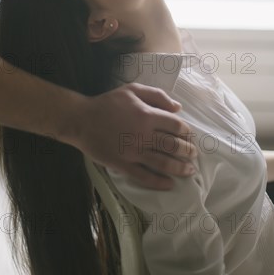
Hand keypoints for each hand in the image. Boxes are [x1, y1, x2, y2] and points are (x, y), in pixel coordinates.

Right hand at [77, 82, 197, 189]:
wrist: (81, 120)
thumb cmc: (107, 103)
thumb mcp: (132, 90)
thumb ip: (156, 95)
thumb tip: (177, 108)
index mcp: (147, 115)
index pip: (175, 125)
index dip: (186, 131)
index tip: (189, 135)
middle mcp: (143, 135)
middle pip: (173, 146)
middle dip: (187, 151)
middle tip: (193, 154)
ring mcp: (133, 152)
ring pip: (163, 163)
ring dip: (179, 168)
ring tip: (188, 170)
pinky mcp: (123, 165)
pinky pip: (144, 176)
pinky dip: (159, 182)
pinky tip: (169, 184)